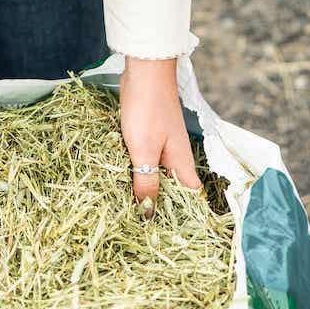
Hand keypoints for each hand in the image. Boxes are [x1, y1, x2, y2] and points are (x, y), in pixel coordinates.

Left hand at [120, 56, 201, 215]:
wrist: (144, 69)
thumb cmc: (147, 109)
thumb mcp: (144, 150)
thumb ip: (146, 181)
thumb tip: (147, 213)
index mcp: (181, 163)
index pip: (191, 198)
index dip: (186, 218)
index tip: (171, 239)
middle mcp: (175, 156)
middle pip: (172, 189)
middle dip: (159, 208)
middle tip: (139, 231)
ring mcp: (161, 144)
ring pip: (155, 175)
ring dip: (143, 190)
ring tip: (125, 212)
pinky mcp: (146, 134)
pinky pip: (143, 160)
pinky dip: (134, 171)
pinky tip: (118, 180)